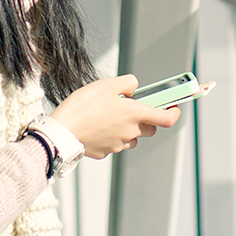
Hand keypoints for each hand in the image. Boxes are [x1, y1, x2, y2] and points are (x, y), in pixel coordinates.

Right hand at [50, 74, 180, 158]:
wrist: (61, 131)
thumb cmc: (82, 107)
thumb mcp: (107, 84)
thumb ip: (127, 83)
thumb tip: (134, 87)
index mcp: (135, 114)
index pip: (167, 118)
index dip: (174, 111)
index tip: (174, 106)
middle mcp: (130, 132)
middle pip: (150, 129)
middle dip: (146, 119)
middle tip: (132, 107)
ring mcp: (118, 145)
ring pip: (133, 137)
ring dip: (128, 128)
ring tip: (110, 116)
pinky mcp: (106, 153)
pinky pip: (115, 144)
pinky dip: (112, 136)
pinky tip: (98, 126)